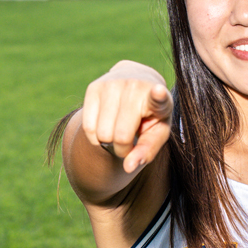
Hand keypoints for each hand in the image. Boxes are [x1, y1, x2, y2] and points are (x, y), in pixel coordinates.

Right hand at [79, 60, 172, 176]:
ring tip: (119, 130)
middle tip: (130, 139)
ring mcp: (112, 84)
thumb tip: (128, 167)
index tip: (158, 91)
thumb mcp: (157, 134)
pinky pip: (87, 127)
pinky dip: (95, 136)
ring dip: (108, 142)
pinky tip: (106, 127)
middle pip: (120, 137)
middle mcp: (135, 86)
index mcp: (159, 99)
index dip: (158, 95)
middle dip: (123, 148)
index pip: (158, 97)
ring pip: (101, 134)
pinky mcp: (94, 87)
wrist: (136, 80)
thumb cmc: (150, 115)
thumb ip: (146, 152)